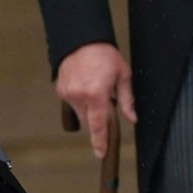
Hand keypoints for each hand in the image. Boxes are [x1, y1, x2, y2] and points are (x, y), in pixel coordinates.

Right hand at [56, 42, 136, 157]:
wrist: (81, 39)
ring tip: (94, 88)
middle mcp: (80, 95)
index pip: (98, 125)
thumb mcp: (122, 75)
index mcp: (97, 93)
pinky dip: (80, 99)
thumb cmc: (103, 54)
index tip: (100, 152)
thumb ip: (127, 99)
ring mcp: (68, 93)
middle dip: (97, 119)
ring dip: (88, 108)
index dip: (100, 141)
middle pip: (89, 121)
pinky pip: (72, 103)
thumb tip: (131, 117)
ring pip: (80, 112)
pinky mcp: (61, 90)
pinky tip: (85, 85)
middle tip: (104, 102)